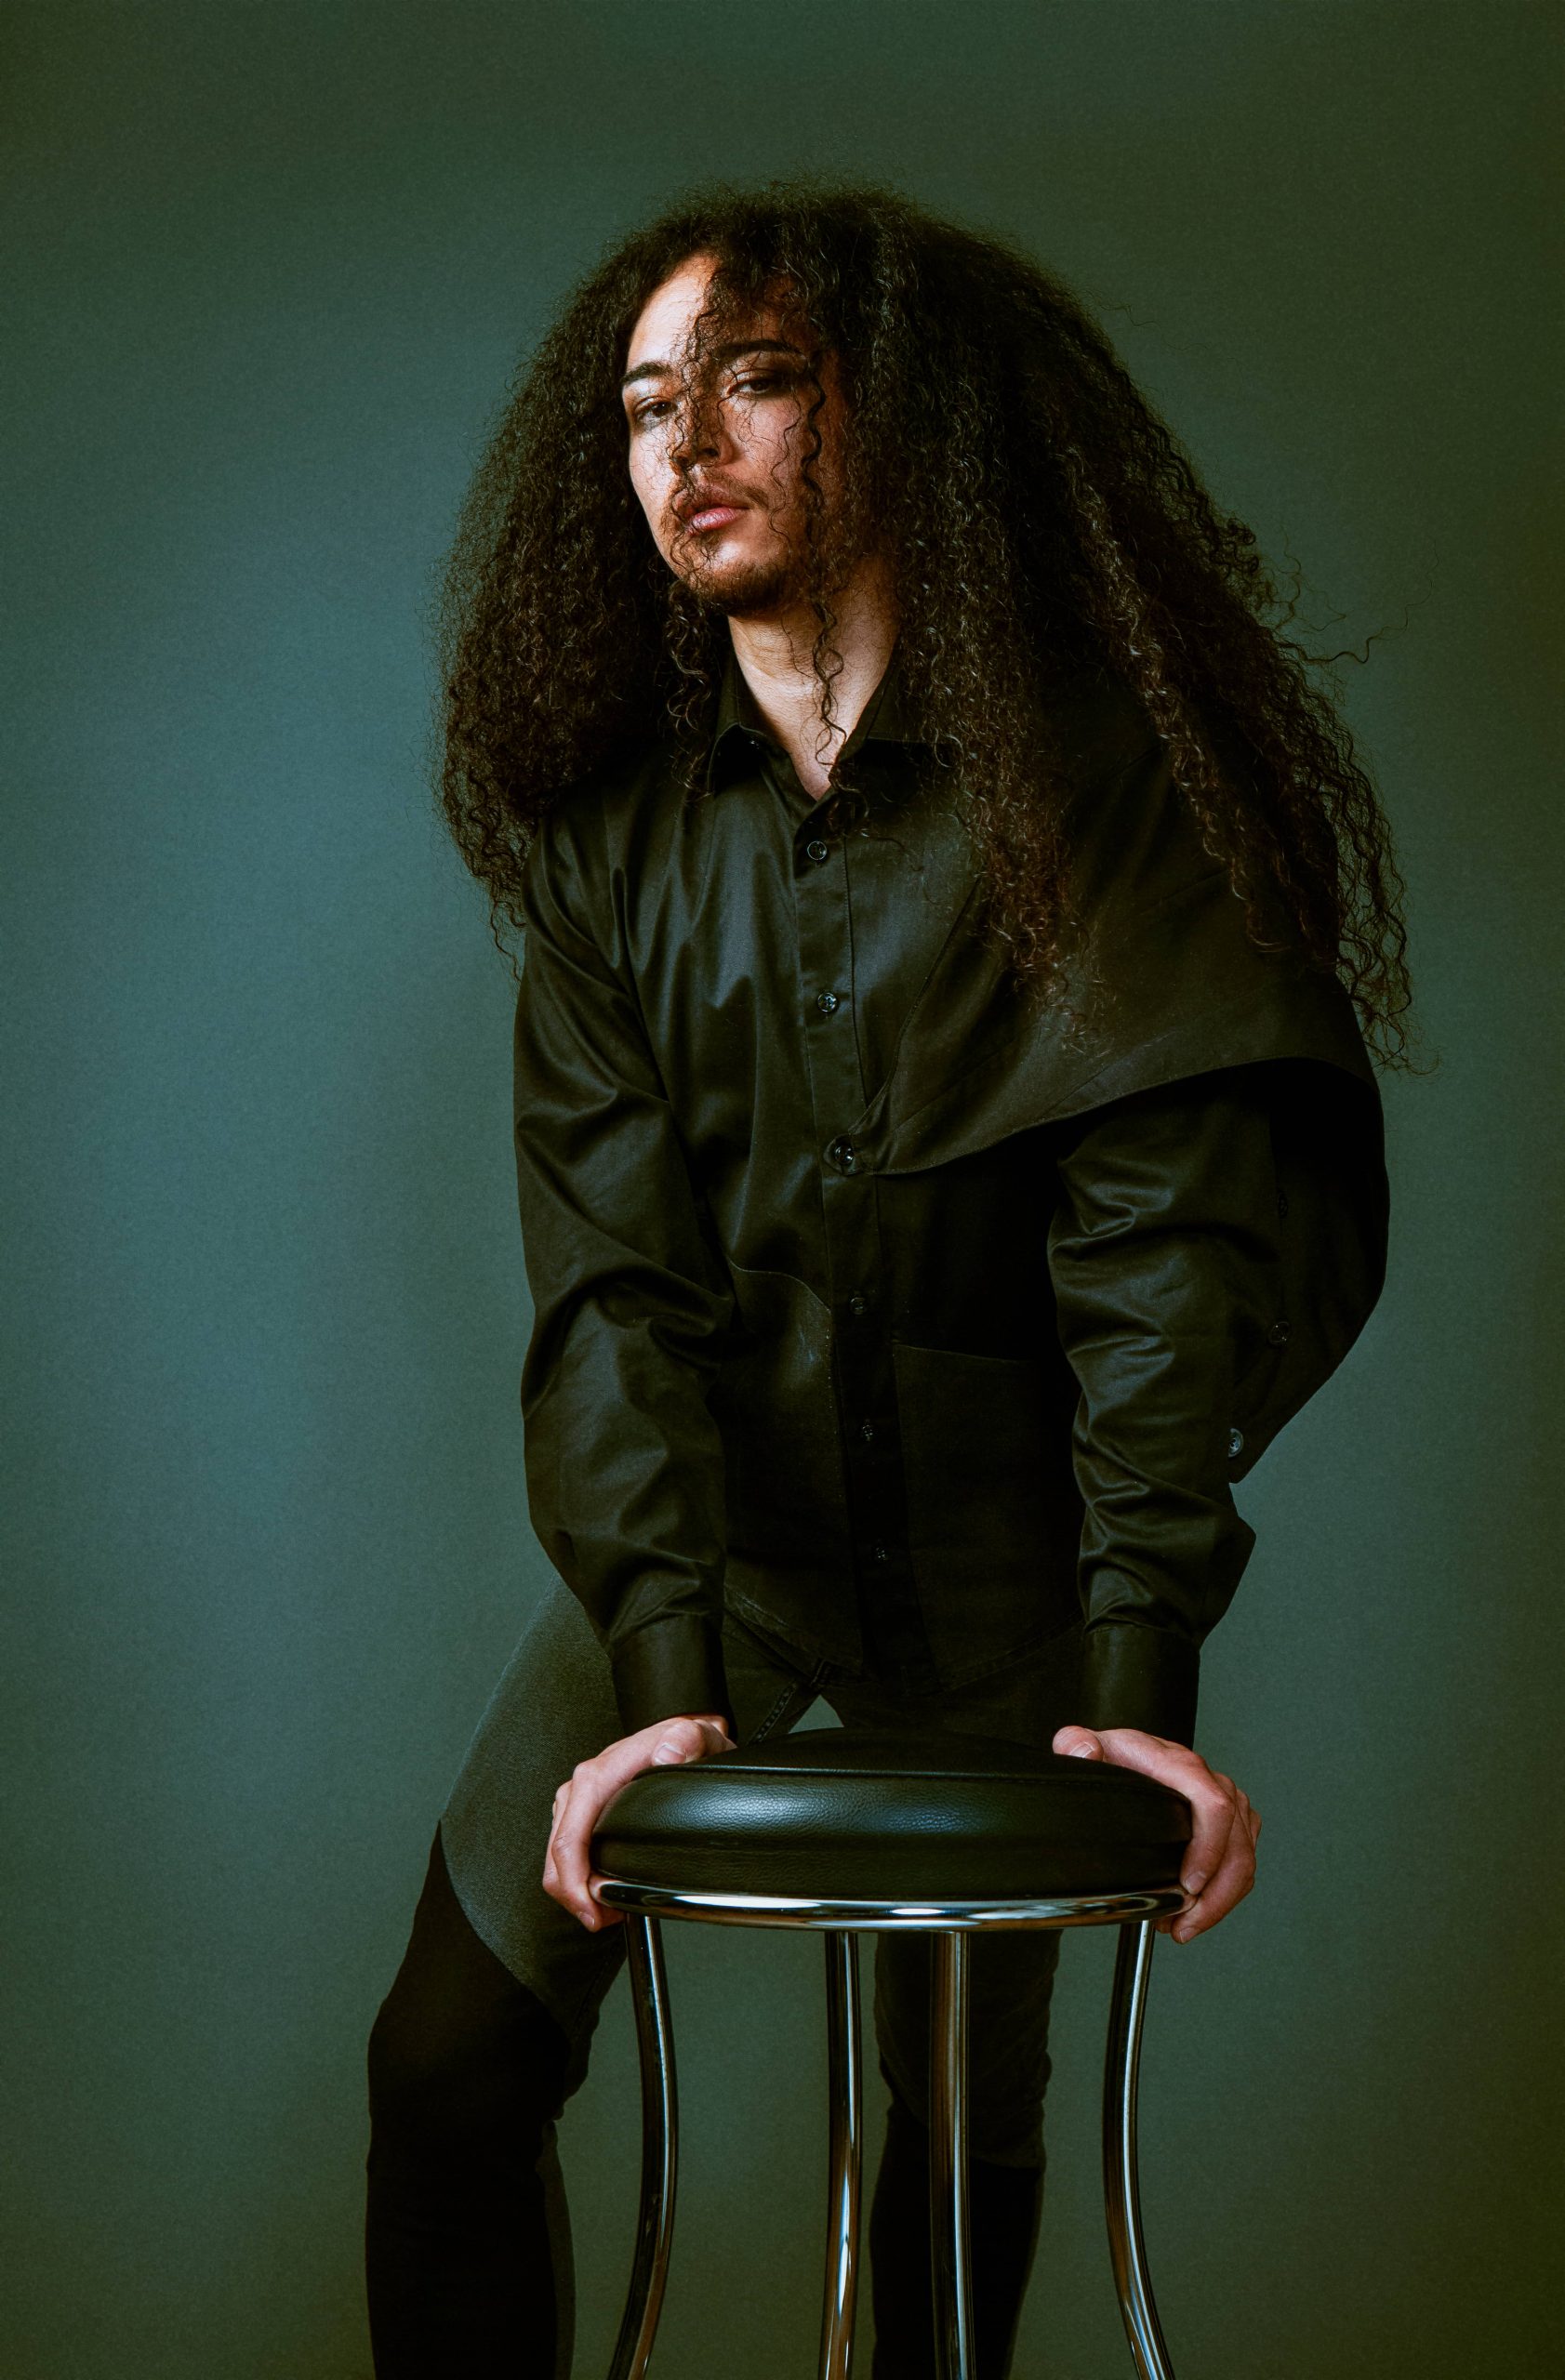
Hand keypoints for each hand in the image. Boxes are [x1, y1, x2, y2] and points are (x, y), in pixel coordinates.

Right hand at [544, 1713, 735, 1930]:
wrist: (680, 1734)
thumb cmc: (683, 1741)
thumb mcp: (693, 1737)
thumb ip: (685, 1741)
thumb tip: (667, 1755)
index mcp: (598, 1775)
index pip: (569, 1839)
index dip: (574, 1883)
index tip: (592, 1911)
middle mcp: (581, 1789)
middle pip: (556, 1856)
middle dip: (573, 1896)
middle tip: (602, 1920)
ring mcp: (578, 1802)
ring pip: (556, 1859)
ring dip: (574, 1890)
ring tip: (604, 1911)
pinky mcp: (582, 1813)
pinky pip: (566, 1852)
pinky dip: (577, 1878)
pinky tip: (600, 1890)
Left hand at [1052, 1724, 1260, 1943]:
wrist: (1127, 1755)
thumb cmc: (1113, 1757)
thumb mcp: (1085, 1745)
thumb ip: (1076, 1745)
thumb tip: (1083, 1751)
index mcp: (1176, 1764)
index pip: (1213, 1804)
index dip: (1208, 1848)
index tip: (1189, 1883)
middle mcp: (1208, 1780)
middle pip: (1237, 1841)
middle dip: (1216, 1892)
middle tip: (1185, 1922)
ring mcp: (1225, 1800)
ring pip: (1244, 1857)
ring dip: (1221, 1900)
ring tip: (1186, 1925)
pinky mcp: (1231, 1821)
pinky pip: (1243, 1860)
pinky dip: (1225, 1893)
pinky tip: (1196, 1911)